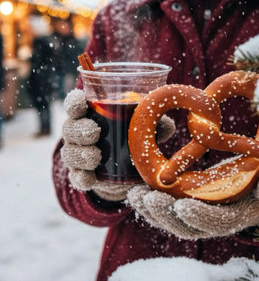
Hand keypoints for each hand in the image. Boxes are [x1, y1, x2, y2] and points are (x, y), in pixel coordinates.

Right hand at [61, 89, 175, 201]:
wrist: (124, 172)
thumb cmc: (131, 138)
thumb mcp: (143, 129)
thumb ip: (155, 125)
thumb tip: (167, 125)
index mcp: (90, 115)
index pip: (74, 104)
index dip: (74, 103)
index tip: (81, 103)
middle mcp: (78, 133)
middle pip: (69, 127)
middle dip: (79, 129)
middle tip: (94, 132)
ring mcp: (77, 154)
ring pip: (70, 152)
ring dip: (80, 153)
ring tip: (95, 156)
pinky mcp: (81, 175)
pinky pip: (76, 176)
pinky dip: (82, 177)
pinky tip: (89, 178)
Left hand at [126, 168, 258, 238]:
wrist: (249, 190)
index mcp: (234, 217)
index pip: (216, 223)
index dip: (201, 218)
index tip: (184, 206)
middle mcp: (210, 223)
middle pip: (186, 227)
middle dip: (167, 216)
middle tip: (151, 200)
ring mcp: (194, 219)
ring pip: (170, 222)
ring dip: (151, 211)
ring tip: (136, 195)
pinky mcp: (182, 210)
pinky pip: (163, 212)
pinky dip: (147, 205)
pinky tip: (135, 193)